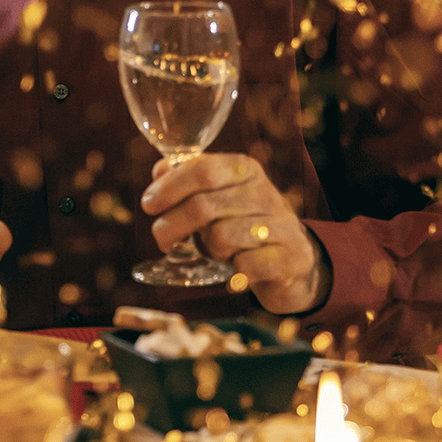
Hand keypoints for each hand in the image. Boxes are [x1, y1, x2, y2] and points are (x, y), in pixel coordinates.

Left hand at [140, 154, 330, 314]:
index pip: (201, 169)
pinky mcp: (291, 258)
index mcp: (243, 169)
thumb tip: (159, 171)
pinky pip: (246, 266)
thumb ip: (187, 177)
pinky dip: (232, 272)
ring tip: (211, 251)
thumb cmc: (242, 221)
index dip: (168, 188)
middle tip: (162, 239)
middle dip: (171, 226)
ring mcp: (282, 225)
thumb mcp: (217, 193)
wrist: (293, 259)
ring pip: (221, 238)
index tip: (149, 205)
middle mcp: (264, 192)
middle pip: (203, 207)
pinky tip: (233, 270)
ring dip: (207, 249)